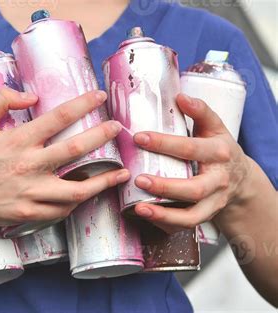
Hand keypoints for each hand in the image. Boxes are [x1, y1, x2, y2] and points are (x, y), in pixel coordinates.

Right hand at [0, 87, 127, 241]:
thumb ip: (2, 100)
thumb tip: (32, 95)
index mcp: (18, 140)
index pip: (58, 117)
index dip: (82, 104)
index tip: (99, 97)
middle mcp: (28, 165)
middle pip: (75, 149)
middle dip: (102, 135)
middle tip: (118, 129)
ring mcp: (30, 192)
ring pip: (77, 189)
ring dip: (103, 180)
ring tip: (121, 173)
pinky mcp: (29, 213)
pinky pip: (62, 210)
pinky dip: (78, 202)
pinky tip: (88, 194)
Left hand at [131, 94, 250, 232]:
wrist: (241, 180)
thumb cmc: (219, 149)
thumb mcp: (215, 127)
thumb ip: (200, 112)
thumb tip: (180, 96)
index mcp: (219, 152)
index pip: (191, 149)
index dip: (164, 143)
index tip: (139, 137)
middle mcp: (219, 180)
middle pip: (194, 188)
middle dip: (165, 186)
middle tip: (138, 178)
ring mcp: (213, 202)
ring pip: (192, 216)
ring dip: (165, 213)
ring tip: (139, 207)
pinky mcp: (206, 216)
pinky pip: (186, 225)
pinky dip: (166, 223)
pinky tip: (146, 215)